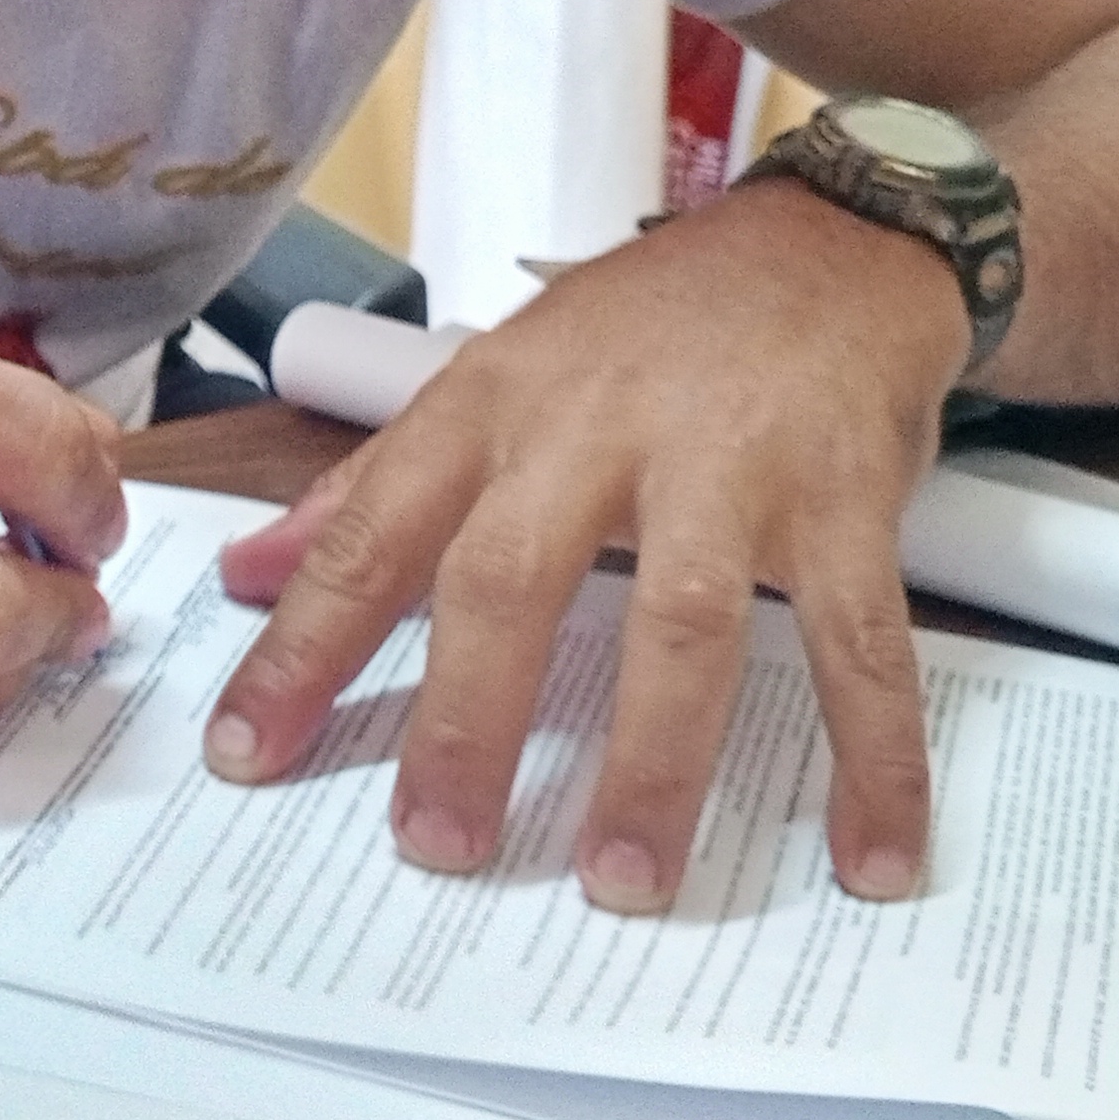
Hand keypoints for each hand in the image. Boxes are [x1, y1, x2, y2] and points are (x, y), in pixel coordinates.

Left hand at [201, 184, 971, 908]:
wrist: (834, 238)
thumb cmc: (645, 330)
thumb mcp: (494, 378)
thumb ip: (372, 486)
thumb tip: (244, 578)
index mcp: (491, 404)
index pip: (372, 532)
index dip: (305, 645)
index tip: (248, 754)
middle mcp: (597, 428)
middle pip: (512, 579)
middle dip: (468, 719)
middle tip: (438, 844)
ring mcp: (730, 462)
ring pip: (681, 623)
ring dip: (654, 763)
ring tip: (621, 881)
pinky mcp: (845, 495)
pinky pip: (859, 644)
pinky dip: (874, 757)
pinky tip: (869, 857)